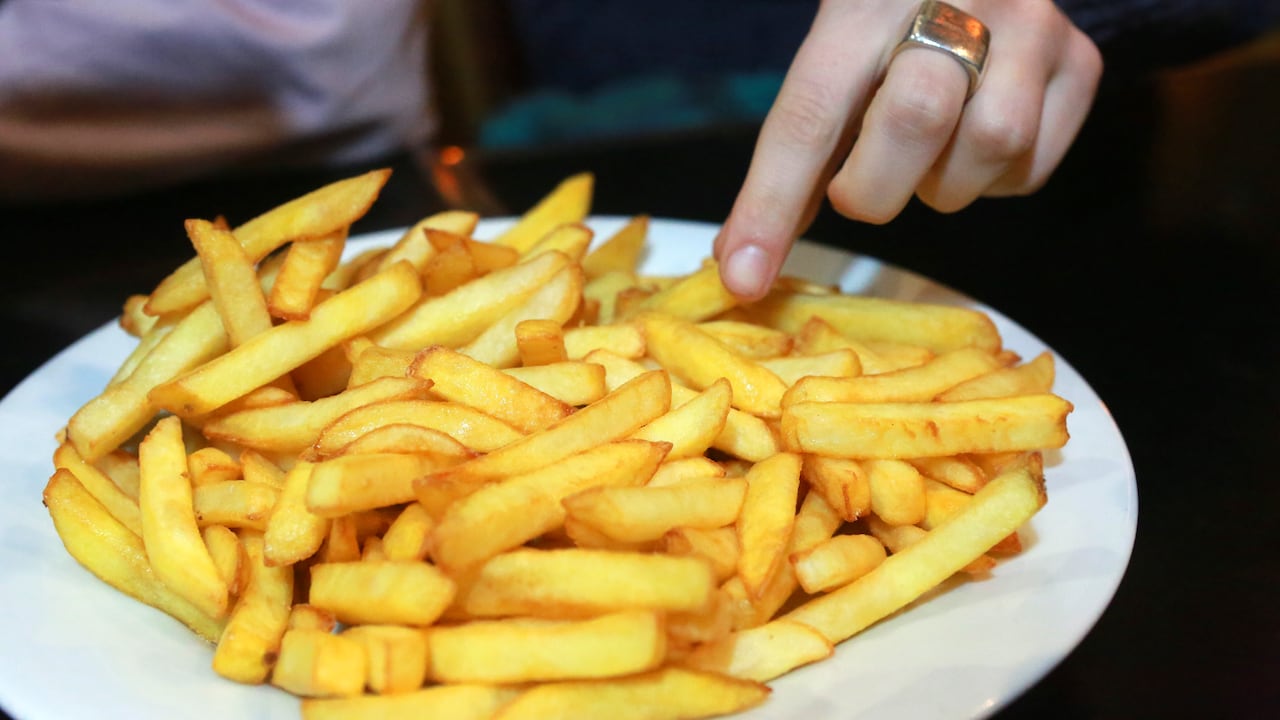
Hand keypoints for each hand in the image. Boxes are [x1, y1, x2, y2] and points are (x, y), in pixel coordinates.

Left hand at [714, 0, 1102, 299]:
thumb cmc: (890, 26)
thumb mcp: (834, 61)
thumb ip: (796, 154)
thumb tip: (744, 262)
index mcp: (862, 3)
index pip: (810, 111)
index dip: (771, 203)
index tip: (743, 276)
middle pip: (915, 118)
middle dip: (874, 186)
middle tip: (860, 187)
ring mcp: (1032, 27)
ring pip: (990, 144)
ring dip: (943, 183)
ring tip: (928, 153)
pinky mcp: (1082, 63)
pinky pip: (1031, 167)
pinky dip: (994, 182)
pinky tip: (974, 143)